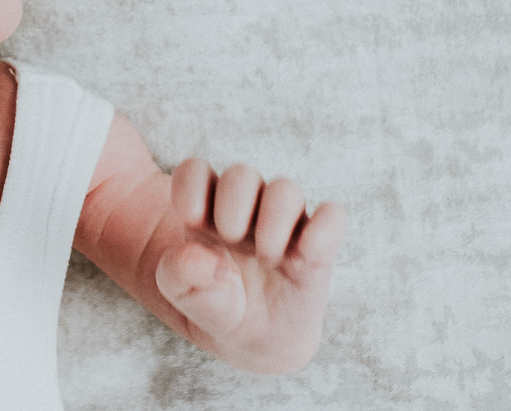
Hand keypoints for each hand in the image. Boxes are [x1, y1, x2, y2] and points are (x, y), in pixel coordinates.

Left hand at [155, 158, 346, 373]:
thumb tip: (193, 255)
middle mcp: (247, 208)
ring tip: (266, 258)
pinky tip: (302, 257)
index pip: (195, 170)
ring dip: (273, 220)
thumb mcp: (183, 295)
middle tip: (229, 238)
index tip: (190, 220)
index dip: (191, 185)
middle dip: (232, 204)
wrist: (254, 341)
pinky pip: (333, 218)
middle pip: (241, 175)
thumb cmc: (214, 304)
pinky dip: (322, 230)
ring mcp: (285, 225)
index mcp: (207, 209)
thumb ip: (177, 275)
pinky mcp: (318, 247)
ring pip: (285, 189)